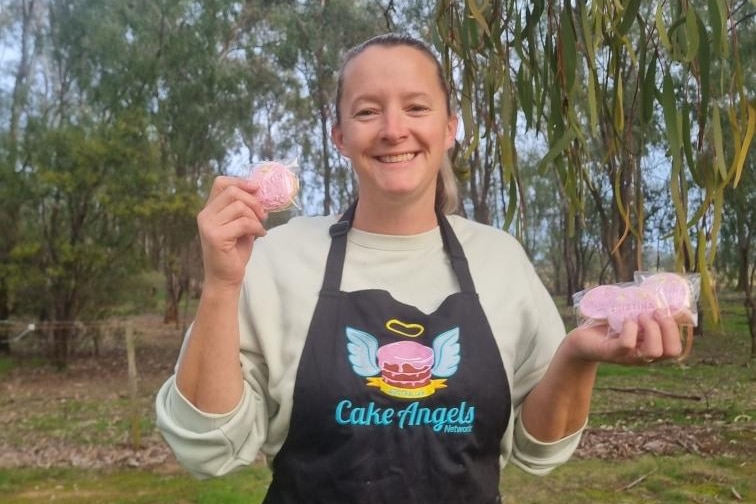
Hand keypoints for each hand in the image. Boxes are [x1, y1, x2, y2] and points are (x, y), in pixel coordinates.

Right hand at [197, 176, 267, 290]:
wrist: (225, 278)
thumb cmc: (234, 252)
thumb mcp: (239, 225)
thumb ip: (243, 209)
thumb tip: (258, 191)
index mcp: (209, 210)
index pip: (221, 183)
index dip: (240, 182)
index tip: (257, 189)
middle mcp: (205, 215)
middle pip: (233, 192)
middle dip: (253, 201)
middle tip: (263, 215)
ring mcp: (208, 225)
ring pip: (240, 207)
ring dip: (256, 217)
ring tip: (260, 228)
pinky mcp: (216, 237)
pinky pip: (244, 223)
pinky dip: (256, 228)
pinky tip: (259, 235)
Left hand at [564, 309, 686, 365]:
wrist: (581, 340)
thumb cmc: (609, 327)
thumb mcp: (633, 319)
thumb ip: (651, 314)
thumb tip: (674, 304)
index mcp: (651, 348)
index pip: (676, 349)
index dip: (676, 329)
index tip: (666, 310)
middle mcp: (643, 356)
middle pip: (671, 352)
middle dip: (667, 328)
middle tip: (653, 313)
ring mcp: (628, 357)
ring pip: (654, 352)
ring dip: (651, 329)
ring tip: (639, 316)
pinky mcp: (612, 353)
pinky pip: (628, 344)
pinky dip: (630, 328)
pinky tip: (624, 320)